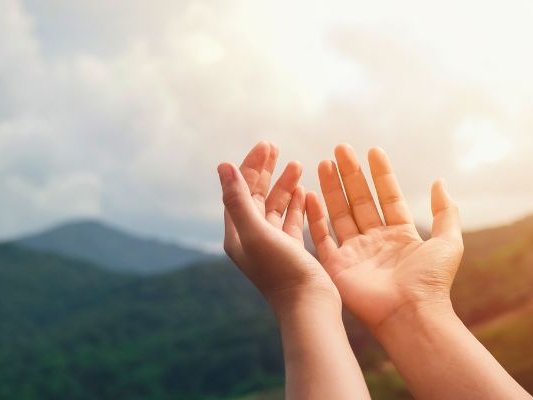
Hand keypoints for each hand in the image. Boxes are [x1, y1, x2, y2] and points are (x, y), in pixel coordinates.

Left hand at [219, 142, 338, 310]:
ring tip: (297, 164)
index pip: (239, 191)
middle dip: (265, 170)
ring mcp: (272, 245)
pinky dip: (295, 204)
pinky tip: (304, 191)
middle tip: (275, 146)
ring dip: (284, 185)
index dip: (250, 166)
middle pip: (255, 196)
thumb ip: (238, 199)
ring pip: (274, 207)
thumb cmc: (281, 271)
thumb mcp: (257, 232)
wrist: (309, 305)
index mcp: (238, 234)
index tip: (265, 146)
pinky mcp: (291, 251)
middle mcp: (251, 239)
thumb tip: (223, 165)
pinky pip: (290, 221)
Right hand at [305, 144, 463, 330]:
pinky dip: (313, 216)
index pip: (388, 197)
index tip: (372, 150)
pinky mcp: (336, 266)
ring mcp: (354, 253)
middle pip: (360, 201)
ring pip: (339, 213)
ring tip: (323, 162)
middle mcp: (375, 242)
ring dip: (331, 188)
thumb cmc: (431, 282)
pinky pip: (320, 237)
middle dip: (350, 174)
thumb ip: (445, 212)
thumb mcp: (448, 242)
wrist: (410, 314)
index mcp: (400, 236)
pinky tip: (308, 194)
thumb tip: (439, 182)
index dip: (381, 174)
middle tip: (341, 148)